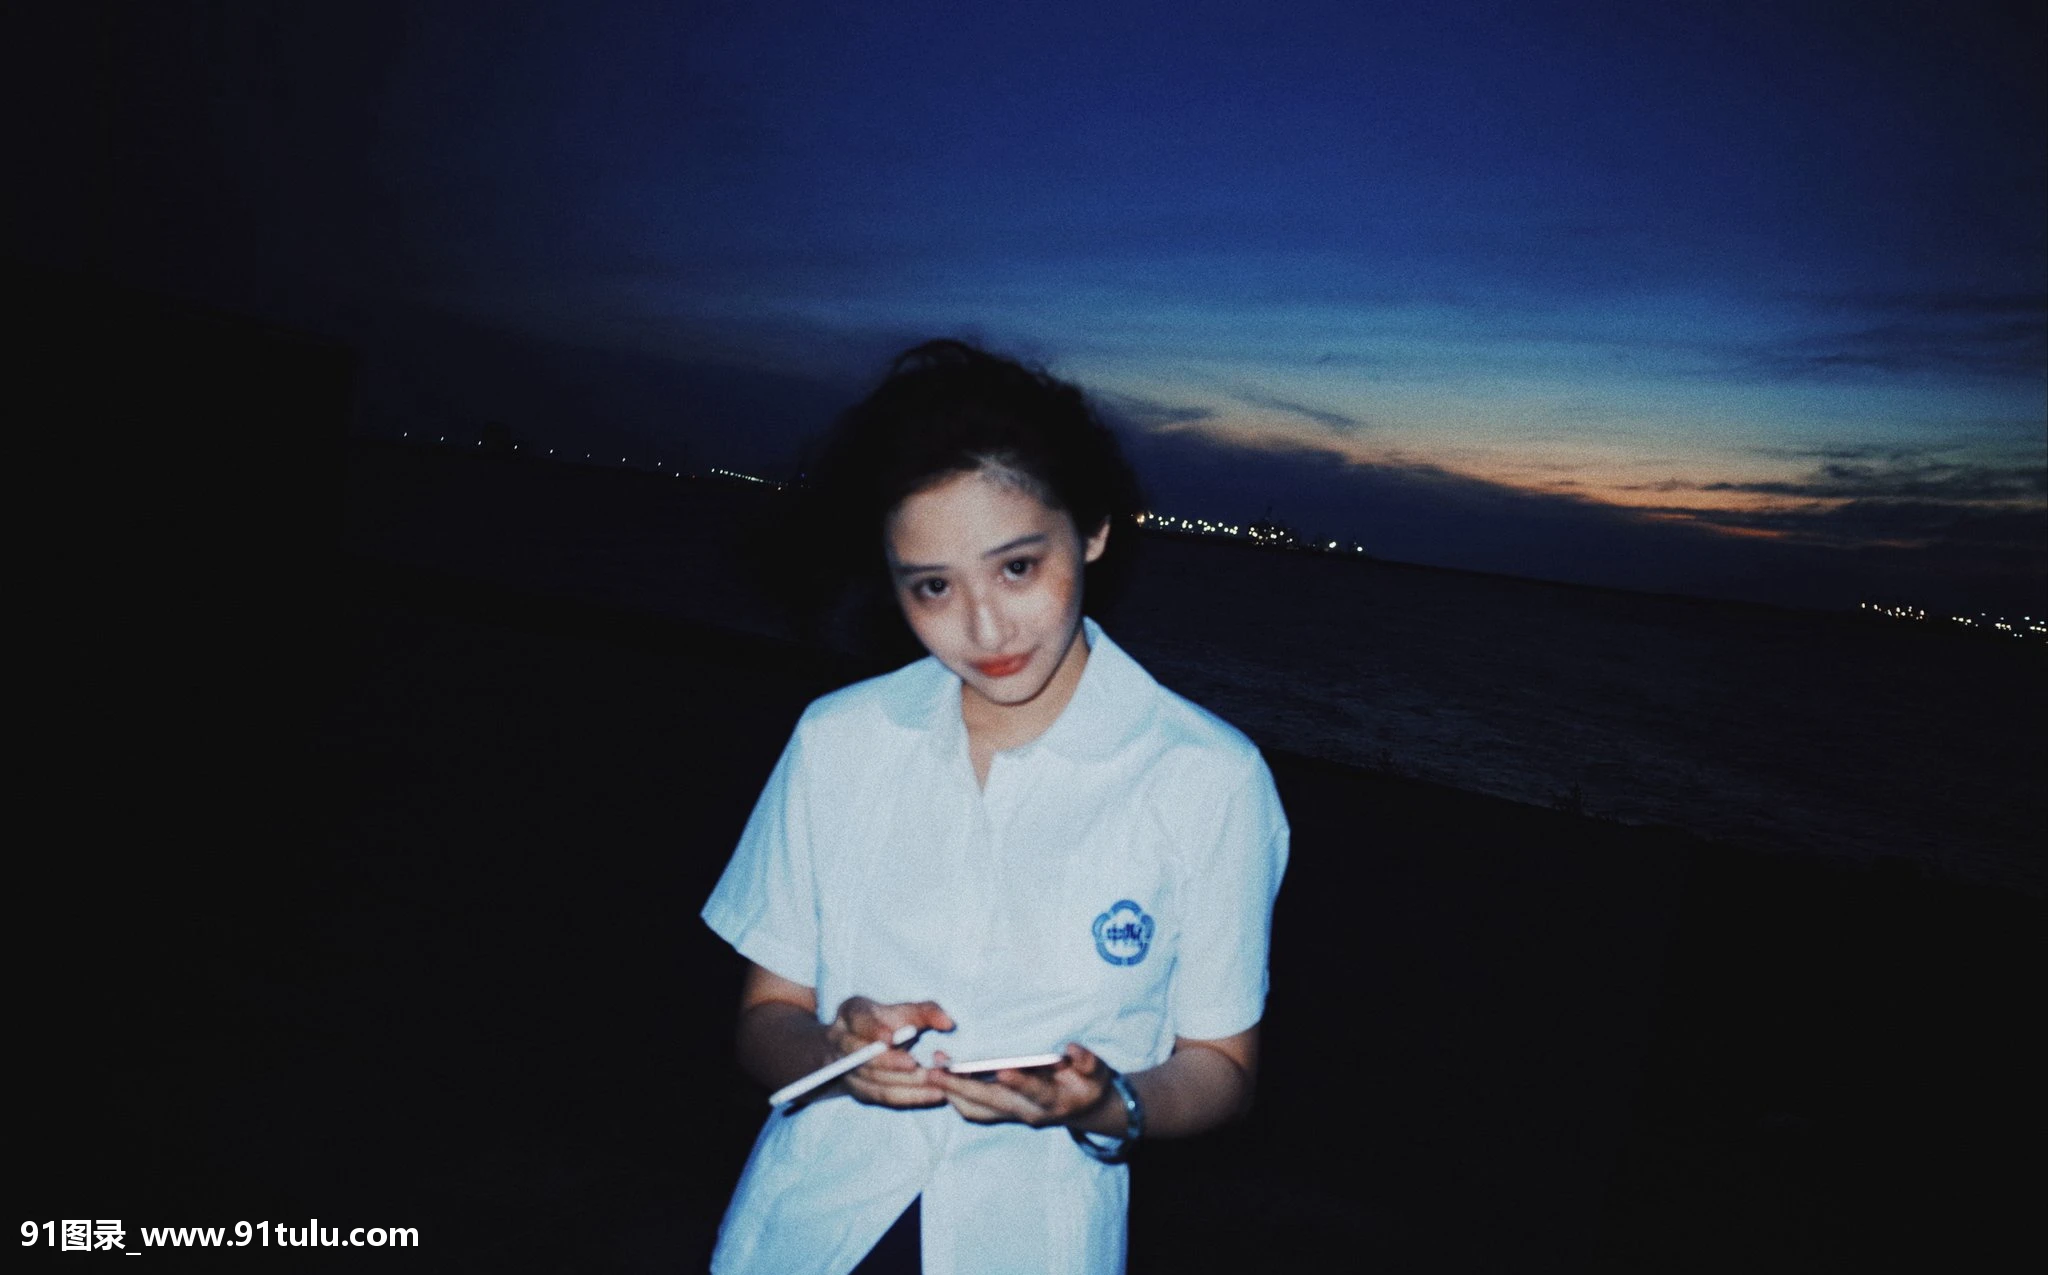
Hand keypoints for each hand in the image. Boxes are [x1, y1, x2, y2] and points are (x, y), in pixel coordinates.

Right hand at [826, 996, 955, 1107]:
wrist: (866, 1045)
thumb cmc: (888, 1022)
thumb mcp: (904, 1010)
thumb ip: (926, 1013)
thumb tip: (948, 1022)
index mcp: (851, 1013)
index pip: (858, 1020)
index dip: (872, 1030)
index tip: (890, 1037)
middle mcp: (841, 1041)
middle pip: (861, 1055)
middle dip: (889, 1061)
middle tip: (915, 1065)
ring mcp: (846, 1069)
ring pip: (874, 1079)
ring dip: (905, 1081)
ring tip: (935, 1081)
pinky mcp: (859, 1090)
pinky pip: (884, 1096)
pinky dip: (910, 1096)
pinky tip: (935, 1094)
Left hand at [928, 1043, 1118, 1129]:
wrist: (1083, 1110)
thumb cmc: (1089, 1084)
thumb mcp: (1097, 1072)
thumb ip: (1087, 1062)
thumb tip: (1072, 1049)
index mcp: (1055, 1100)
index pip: (1035, 1092)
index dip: (1021, 1082)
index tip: (1003, 1070)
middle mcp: (1029, 1112)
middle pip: (992, 1103)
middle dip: (963, 1087)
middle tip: (937, 1070)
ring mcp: (1013, 1116)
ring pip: (977, 1110)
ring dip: (952, 1092)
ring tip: (932, 1071)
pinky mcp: (1002, 1114)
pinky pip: (974, 1112)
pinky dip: (955, 1098)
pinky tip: (941, 1080)